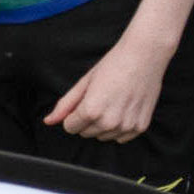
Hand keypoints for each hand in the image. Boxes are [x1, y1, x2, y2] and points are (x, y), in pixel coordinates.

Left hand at [43, 22, 181, 145]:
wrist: (145, 56)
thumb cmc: (114, 65)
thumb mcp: (85, 82)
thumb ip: (65, 105)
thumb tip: (49, 121)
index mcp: (91, 111)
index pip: (70, 128)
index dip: (73, 115)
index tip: (83, 101)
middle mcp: (109, 123)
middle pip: (86, 133)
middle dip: (87, 120)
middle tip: (100, 98)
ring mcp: (126, 126)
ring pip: (103, 136)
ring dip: (103, 124)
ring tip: (113, 101)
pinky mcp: (140, 127)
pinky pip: (121, 137)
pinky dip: (120, 127)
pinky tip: (124, 107)